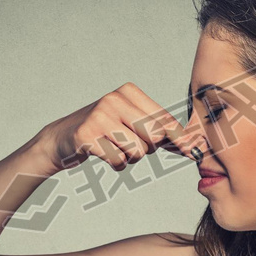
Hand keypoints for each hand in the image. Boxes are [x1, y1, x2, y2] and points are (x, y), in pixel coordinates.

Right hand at [36, 82, 201, 172]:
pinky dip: (115, 164)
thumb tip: (193, 146)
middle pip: (154, 136)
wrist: (62, 138)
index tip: (194, 150)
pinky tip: (103, 153)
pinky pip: (118, 161)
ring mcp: (99, 116)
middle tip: (130, 143)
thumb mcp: (133, 124)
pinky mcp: (87, 135)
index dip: (180, 139)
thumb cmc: (106, 131)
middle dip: (148, 148)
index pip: (165, 120)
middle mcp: (114, 99)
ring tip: (115, 147)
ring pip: (137, 152)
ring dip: (130, 158)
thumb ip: (161, 132)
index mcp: (129, 91)